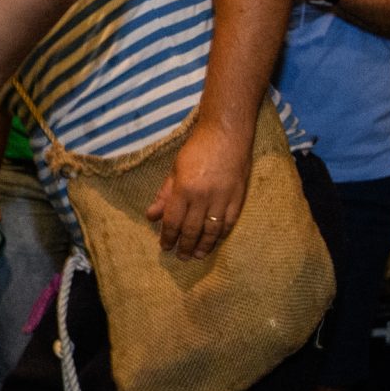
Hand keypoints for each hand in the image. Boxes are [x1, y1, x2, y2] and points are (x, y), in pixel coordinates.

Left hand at [146, 115, 250, 259]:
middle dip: (184, 246)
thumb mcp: (175, 169)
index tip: (165, 246)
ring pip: (212, 231)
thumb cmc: (197, 148)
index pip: (173, 221)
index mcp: (184, 189)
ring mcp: (223, 198)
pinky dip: (222, 235)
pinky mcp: (239, 197)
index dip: (168, 237)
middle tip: (181, 257)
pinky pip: (229, 222)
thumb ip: (164, 195)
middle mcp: (203, 197)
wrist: (227, 133)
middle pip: (192, 230)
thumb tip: (151, 217)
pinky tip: (215, 241)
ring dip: (204, 246)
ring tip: (197, 255)